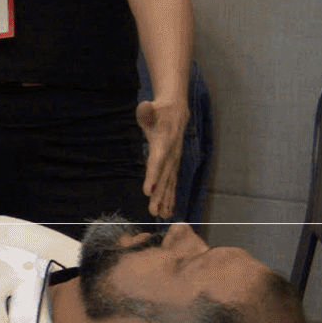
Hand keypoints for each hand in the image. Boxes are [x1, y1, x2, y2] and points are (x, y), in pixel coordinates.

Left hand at [135, 98, 187, 217]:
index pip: (157, 161)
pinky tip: (167, 210)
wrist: (177, 111)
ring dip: (165, 200)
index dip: (153, 175)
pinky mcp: (174, 165)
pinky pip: (173, 183)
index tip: (148, 191)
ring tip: (160, 215)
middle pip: (164, 177)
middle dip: (159, 195)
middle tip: (152, 211)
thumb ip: (147, 110)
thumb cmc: (159, 111)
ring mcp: (174, 161)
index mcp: (163, 142)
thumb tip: (144, 107)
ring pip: (170, 183)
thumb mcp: (151, 108)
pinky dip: (171, 197)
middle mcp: (171, 155)